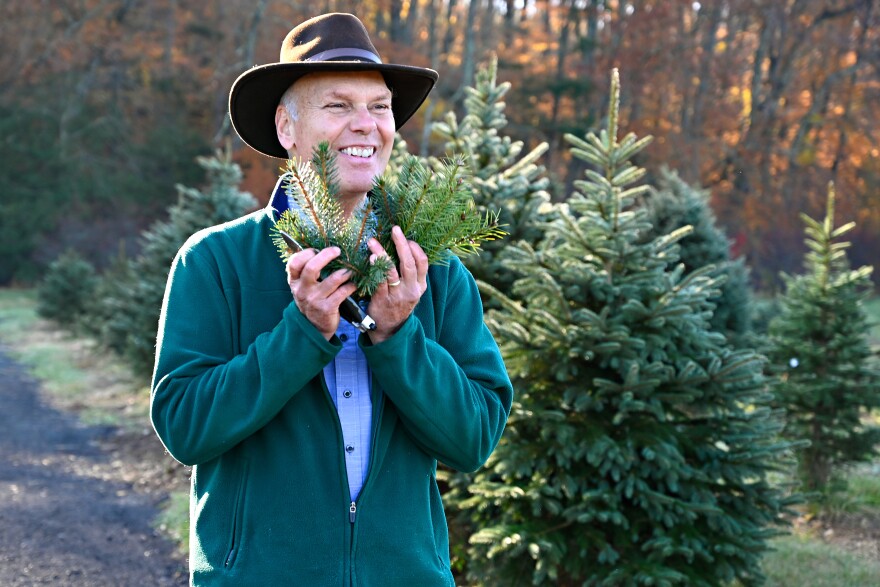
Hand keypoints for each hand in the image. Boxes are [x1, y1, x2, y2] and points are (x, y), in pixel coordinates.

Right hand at [286, 246, 356, 339]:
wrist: (314, 327)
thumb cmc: (311, 300)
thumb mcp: (303, 287)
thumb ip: (307, 271)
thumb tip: (321, 250)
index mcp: (294, 282)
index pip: (294, 263)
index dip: (306, 253)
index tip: (316, 249)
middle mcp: (302, 290)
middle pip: (312, 267)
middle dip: (326, 255)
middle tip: (337, 251)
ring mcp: (314, 300)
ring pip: (333, 279)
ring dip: (345, 272)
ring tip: (351, 269)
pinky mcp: (327, 308)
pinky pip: (343, 292)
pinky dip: (351, 286)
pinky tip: (354, 284)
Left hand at [365, 226, 428, 343]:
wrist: (390, 329)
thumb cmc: (399, 303)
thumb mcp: (411, 290)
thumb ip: (410, 273)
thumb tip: (403, 246)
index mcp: (420, 285)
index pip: (423, 262)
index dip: (415, 247)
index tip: (406, 237)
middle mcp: (411, 290)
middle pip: (409, 263)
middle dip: (402, 244)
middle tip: (395, 230)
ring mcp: (397, 295)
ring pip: (392, 270)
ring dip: (382, 253)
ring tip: (372, 241)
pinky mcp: (383, 300)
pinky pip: (379, 281)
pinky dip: (375, 268)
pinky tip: (370, 258)